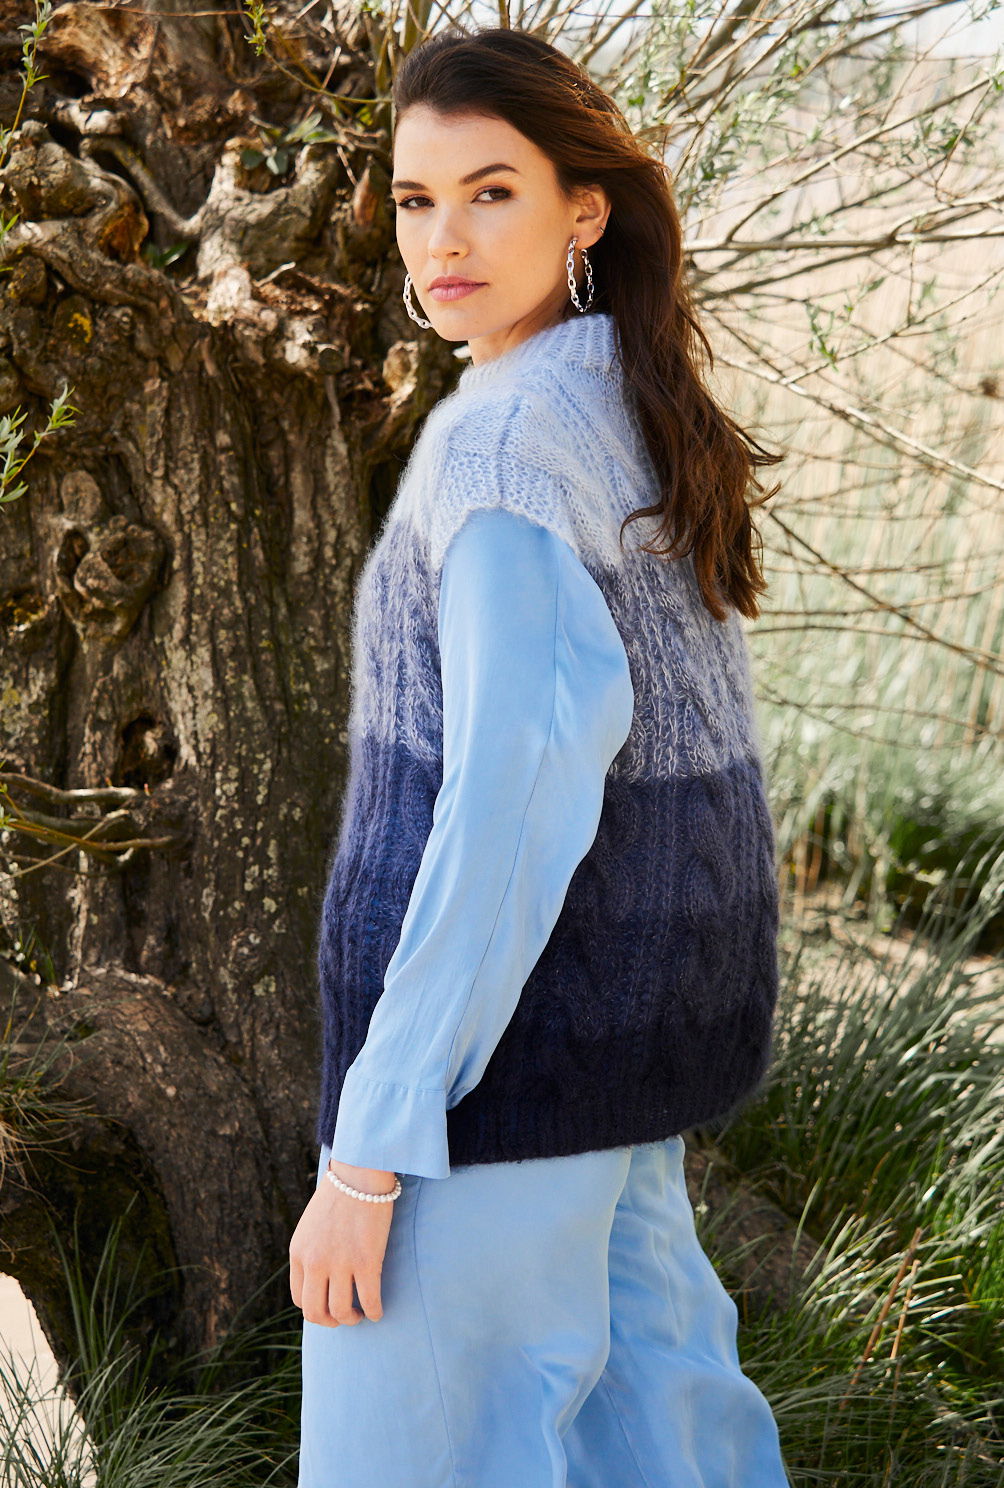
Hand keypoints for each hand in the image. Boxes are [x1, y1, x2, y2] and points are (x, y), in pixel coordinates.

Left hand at [289, 1159, 397, 1325]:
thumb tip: (320, 1277)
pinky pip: (370, 1300)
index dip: (315, 1309)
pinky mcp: (367, 1261)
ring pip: (342, 1311)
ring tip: (361, 1314)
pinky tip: (378, 1312)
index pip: (300, 1299)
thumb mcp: (311, 1226)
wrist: (359, 1174)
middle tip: (344, 1317)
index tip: (329, 1306)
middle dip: (331, 1322)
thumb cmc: (339, 1195)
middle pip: (317, 1313)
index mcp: (299, 1253)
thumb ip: (310, 1251)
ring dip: (352, 1319)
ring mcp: (341, 1264)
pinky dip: (374, 1312)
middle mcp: (316, 1262)